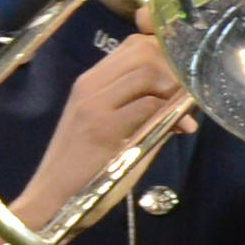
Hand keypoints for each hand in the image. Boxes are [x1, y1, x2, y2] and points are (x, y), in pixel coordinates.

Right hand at [0, 29, 191, 244]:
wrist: (53, 201)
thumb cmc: (91, 171)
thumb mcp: (124, 133)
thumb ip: (151, 112)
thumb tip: (189, 102)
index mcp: (93, 82)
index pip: (136, 44)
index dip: (168, 52)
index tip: (189, 74)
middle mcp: (90, 85)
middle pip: (144, 49)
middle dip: (178, 68)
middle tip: (192, 95)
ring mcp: (92, 103)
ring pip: (147, 70)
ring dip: (176, 88)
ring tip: (185, 113)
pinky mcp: (99, 126)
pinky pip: (146, 104)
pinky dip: (171, 112)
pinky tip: (180, 129)